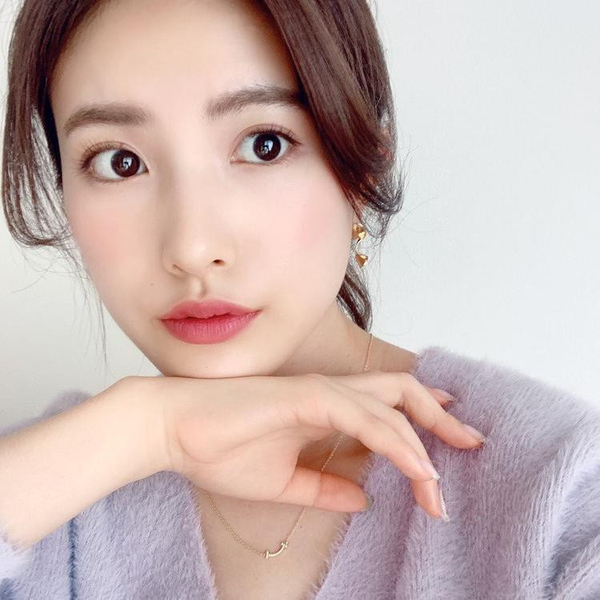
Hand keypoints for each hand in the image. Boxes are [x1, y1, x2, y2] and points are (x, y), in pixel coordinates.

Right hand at [134, 371, 482, 517]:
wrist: (172, 431)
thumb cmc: (219, 450)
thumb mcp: (286, 482)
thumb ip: (327, 486)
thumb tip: (364, 497)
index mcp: (324, 408)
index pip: (386, 406)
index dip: (423, 418)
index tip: (450, 445)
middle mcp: (328, 393)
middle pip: (401, 392)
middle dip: (441, 417)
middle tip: (473, 445)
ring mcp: (318, 392)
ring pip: (390, 405)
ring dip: (422, 443)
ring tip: (441, 487)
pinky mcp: (304, 398)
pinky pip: (363, 417)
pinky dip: (394, 442)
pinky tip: (416, 471)